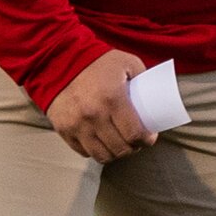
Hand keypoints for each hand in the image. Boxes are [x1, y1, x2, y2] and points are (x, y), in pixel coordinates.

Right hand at [47, 48, 153, 162]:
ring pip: (102, 155)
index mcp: (113, 98)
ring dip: (115, 154)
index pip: (134, 133)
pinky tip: (103, 143)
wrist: (58, 60)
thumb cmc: (97, 61)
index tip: (149, 138)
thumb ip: (143, 77)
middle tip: (136, 142)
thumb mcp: (126, 62)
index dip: (146, 140)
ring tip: (121, 145)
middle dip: (133, 149)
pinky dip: (96, 151)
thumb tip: (157, 94)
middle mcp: (94, 115)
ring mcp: (77, 125)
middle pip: (120, 148)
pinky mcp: (63, 130)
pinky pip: (84, 151)